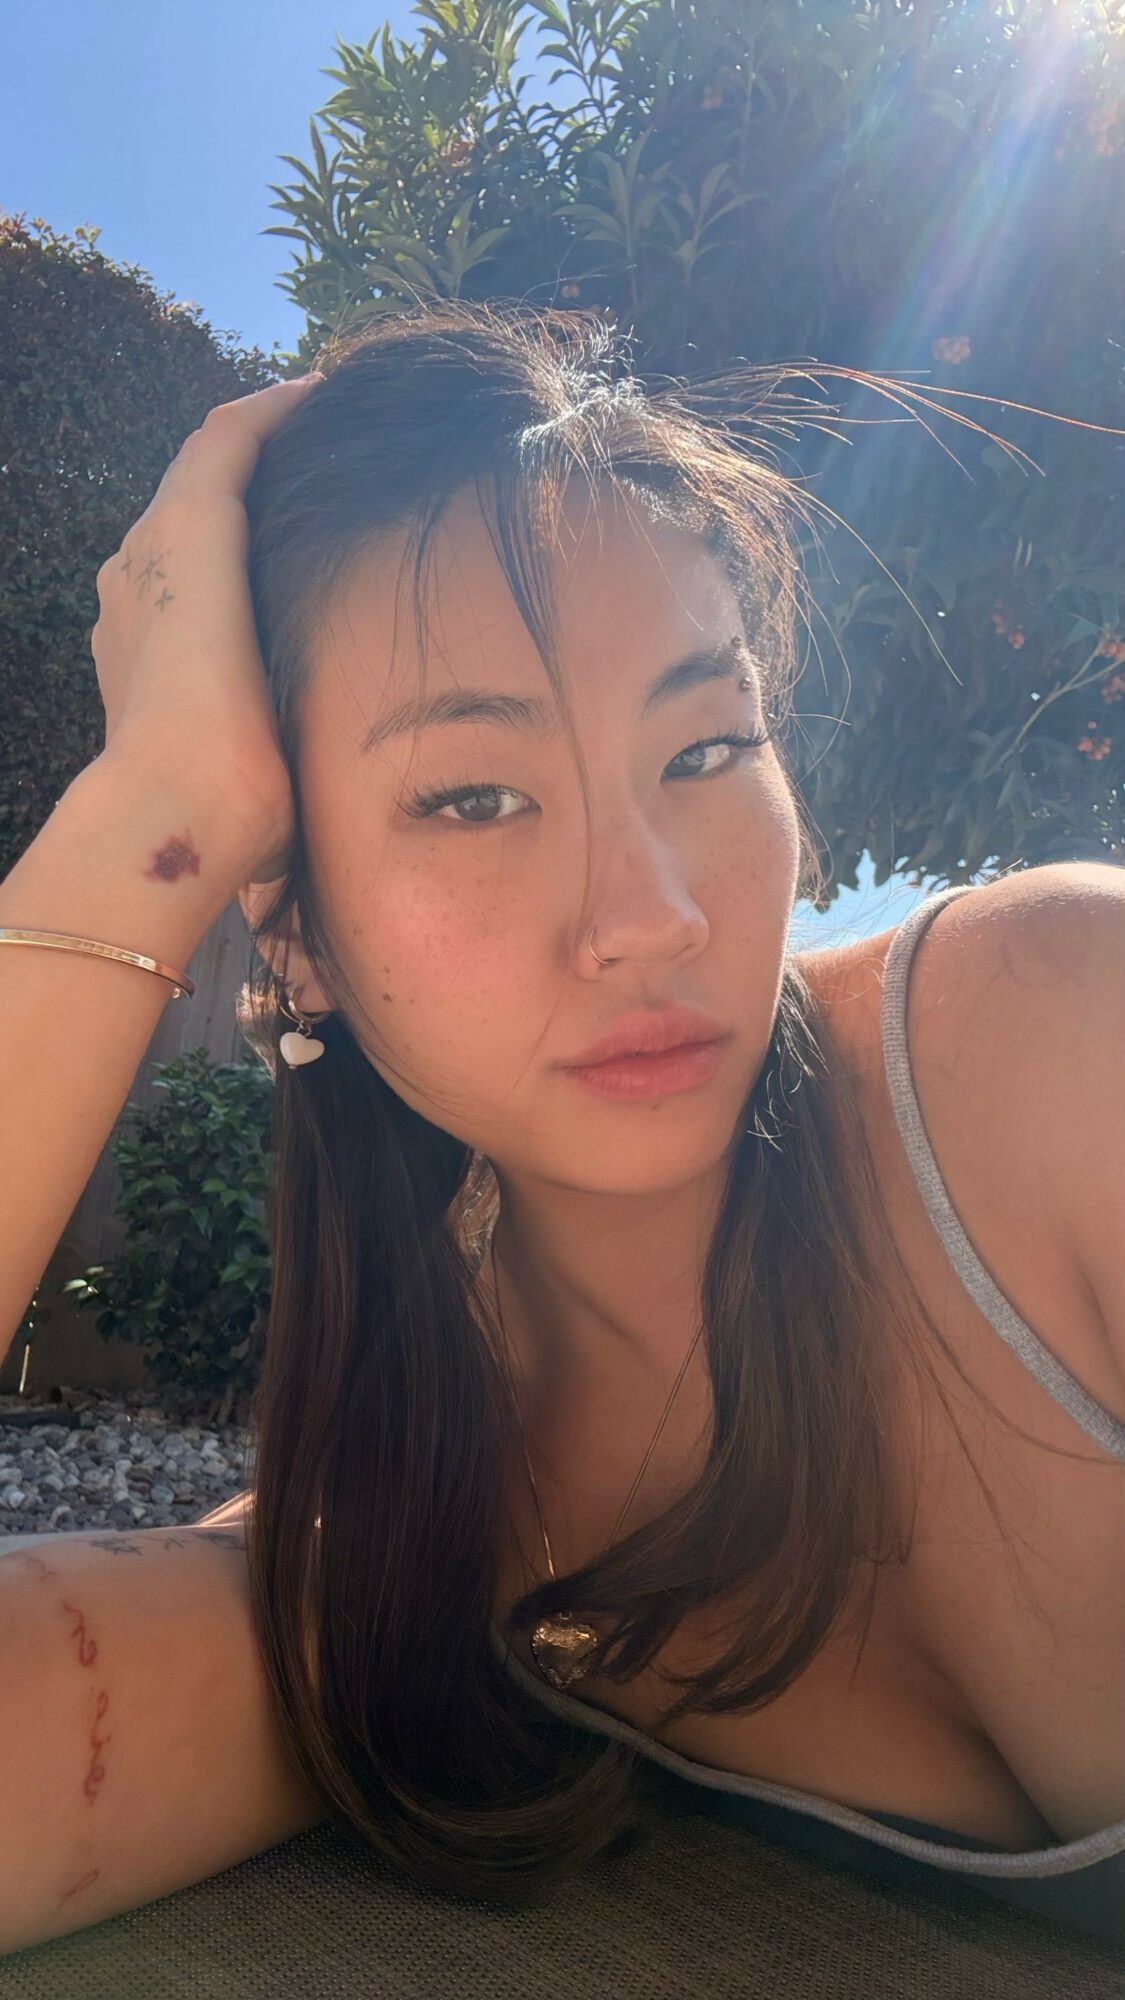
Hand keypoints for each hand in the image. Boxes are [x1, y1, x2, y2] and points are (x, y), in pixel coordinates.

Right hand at [89, 375, 322, 882]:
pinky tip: (323, 393)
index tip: (298, 543)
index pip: (192, 584)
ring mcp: (155, 551)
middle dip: (256, 485)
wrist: (183, 806)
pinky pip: (232, 438)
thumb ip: (263, 788)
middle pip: (194, 514)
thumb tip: (297, 871)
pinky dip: (276, 410)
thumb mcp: (243, 793)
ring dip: (267, 435)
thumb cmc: (218, 825)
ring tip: (327, 417)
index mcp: (145, 651)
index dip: (243, 556)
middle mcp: (136, 589)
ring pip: (210, 465)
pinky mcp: (192, 522)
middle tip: (322, 463)